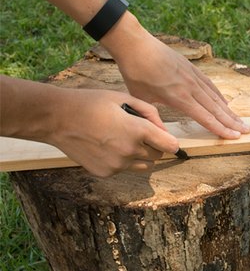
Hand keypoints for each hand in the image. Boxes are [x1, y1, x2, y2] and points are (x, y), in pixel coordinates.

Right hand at [47, 89, 178, 176]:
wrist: (57, 118)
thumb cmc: (91, 103)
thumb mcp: (123, 98)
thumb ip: (150, 113)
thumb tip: (164, 129)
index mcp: (138, 131)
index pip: (170, 145)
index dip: (170, 141)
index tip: (166, 139)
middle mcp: (130, 151)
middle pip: (157, 156)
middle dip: (153, 145)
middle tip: (138, 133)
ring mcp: (117, 165)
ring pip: (143, 165)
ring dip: (140, 155)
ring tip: (122, 139)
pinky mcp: (105, 172)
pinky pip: (124, 169)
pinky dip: (122, 161)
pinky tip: (107, 146)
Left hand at [105, 22, 249, 138]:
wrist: (135, 44)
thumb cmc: (135, 72)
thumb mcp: (141, 99)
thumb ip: (154, 117)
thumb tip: (160, 134)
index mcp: (179, 97)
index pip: (205, 117)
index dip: (221, 129)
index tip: (234, 137)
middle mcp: (190, 87)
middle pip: (216, 109)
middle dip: (233, 122)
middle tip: (247, 131)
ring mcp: (193, 76)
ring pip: (216, 97)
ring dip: (229, 111)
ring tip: (241, 121)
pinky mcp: (192, 68)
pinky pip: (210, 85)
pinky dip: (219, 96)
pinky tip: (225, 103)